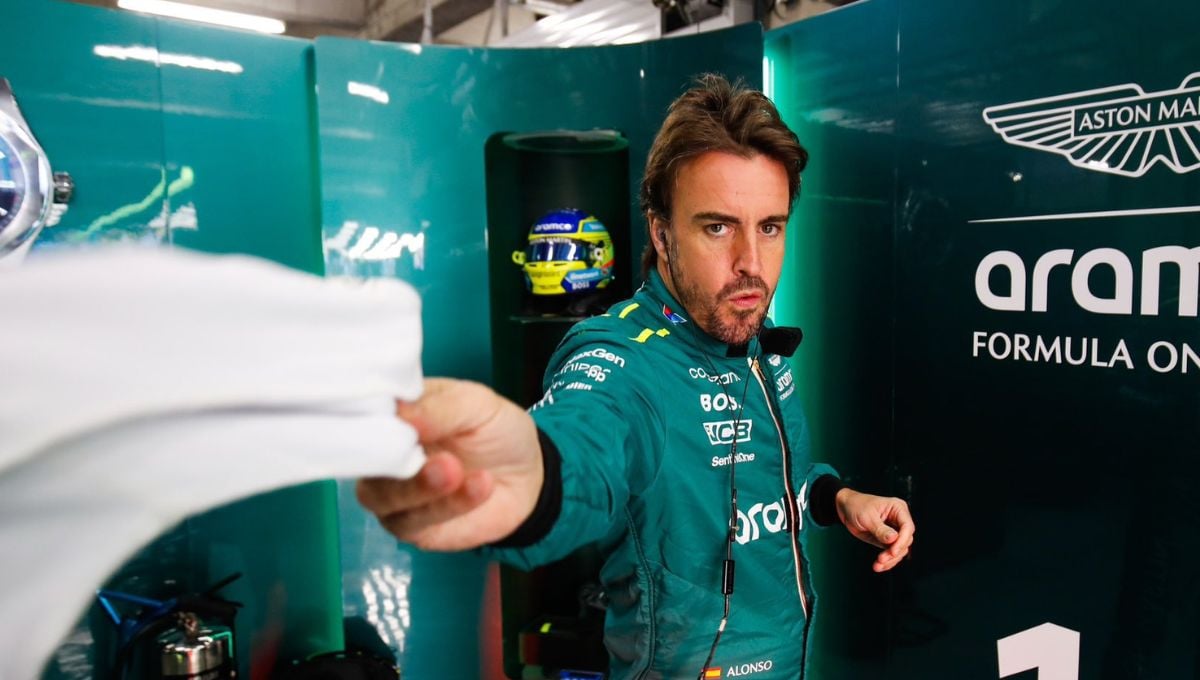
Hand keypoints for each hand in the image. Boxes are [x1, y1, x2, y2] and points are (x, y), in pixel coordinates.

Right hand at [356, 378, 543, 550]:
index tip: (390, 416)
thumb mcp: (478, 404)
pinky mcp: (410, 525)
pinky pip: (415, 521)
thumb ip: (440, 407)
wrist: (529, 476)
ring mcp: (392, 492)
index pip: (360, 413)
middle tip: (430, 451)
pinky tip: (481, 485)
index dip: (364, 416)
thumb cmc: (495, 431)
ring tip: (454, 471)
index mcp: (393, 414)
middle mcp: (382, 454)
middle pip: (364, 460)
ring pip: (382, 497)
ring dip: (417, 486)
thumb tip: (401, 412)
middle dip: (391, 459)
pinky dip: (448, 504)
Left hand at [835, 488, 913, 572]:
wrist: (845, 508)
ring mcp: (894, 531)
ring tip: (878, 565)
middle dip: (894, 552)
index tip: (893, 551)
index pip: (907, 527)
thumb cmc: (857, 506)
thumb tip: (893, 539)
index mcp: (898, 508)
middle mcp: (899, 520)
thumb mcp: (867, 517)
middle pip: (905, 540)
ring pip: (900, 550)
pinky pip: (891, 553)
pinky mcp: (887, 540)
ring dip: (890, 560)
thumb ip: (880, 529)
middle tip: (881, 559)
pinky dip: (886, 561)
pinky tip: (878, 566)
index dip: (902, 540)